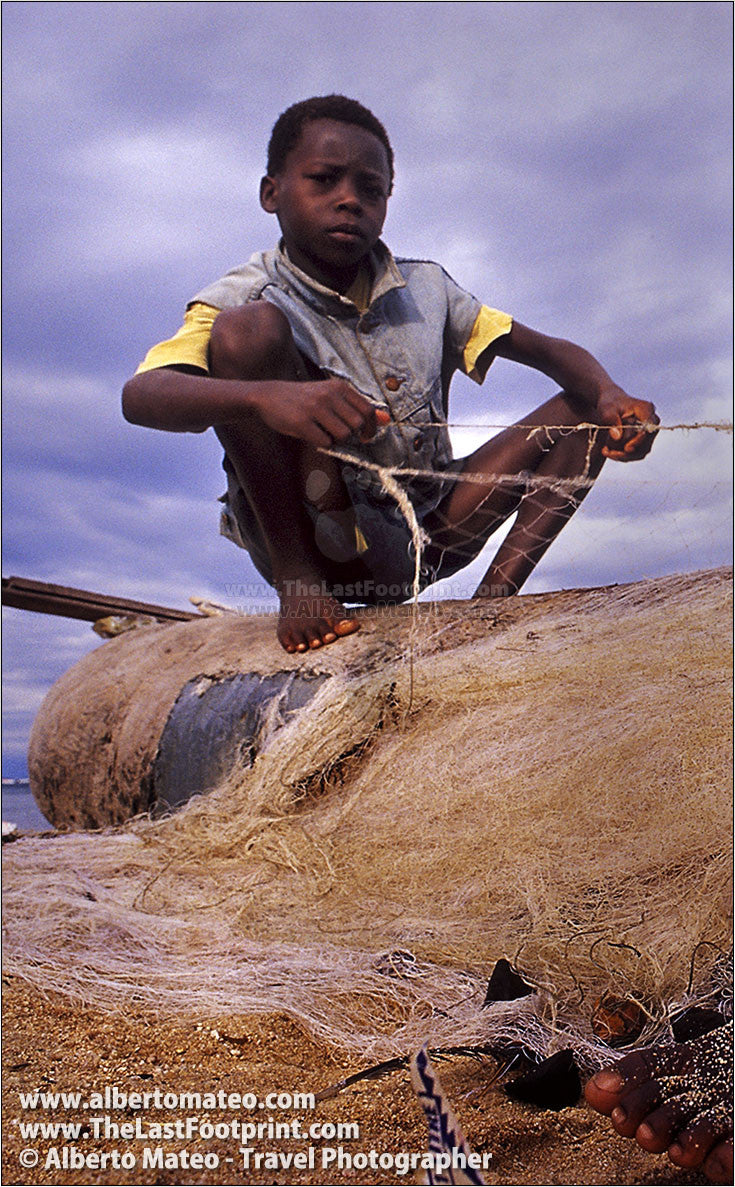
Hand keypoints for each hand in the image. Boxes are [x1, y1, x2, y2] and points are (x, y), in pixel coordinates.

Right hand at [253, 379, 390, 447]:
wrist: (268, 395)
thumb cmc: (303, 398)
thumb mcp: (330, 396)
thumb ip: (357, 407)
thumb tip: (385, 419)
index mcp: (338, 387)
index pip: (367, 410)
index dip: (371, 427)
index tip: (366, 435)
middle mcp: (328, 395)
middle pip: (357, 425)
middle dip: (354, 435)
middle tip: (341, 435)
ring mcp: (315, 409)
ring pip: (343, 435)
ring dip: (337, 440)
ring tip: (325, 433)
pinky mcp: (302, 423)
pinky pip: (325, 442)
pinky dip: (322, 444)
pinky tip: (313, 435)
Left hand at [597, 385, 658, 461]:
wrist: (611, 404)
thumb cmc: (610, 404)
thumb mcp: (606, 409)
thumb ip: (611, 420)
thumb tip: (617, 436)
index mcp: (646, 409)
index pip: (648, 429)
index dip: (639, 441)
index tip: (626, 449)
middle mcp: (652, 421)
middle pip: (645, 443)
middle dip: (626, 451)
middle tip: (607, 451)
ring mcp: (649, 432)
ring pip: (641, 452)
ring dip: (622, 455)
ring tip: (606, 450)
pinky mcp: (644, 440)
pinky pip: (636, 454)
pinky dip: (622, 455)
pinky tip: (609, 451)